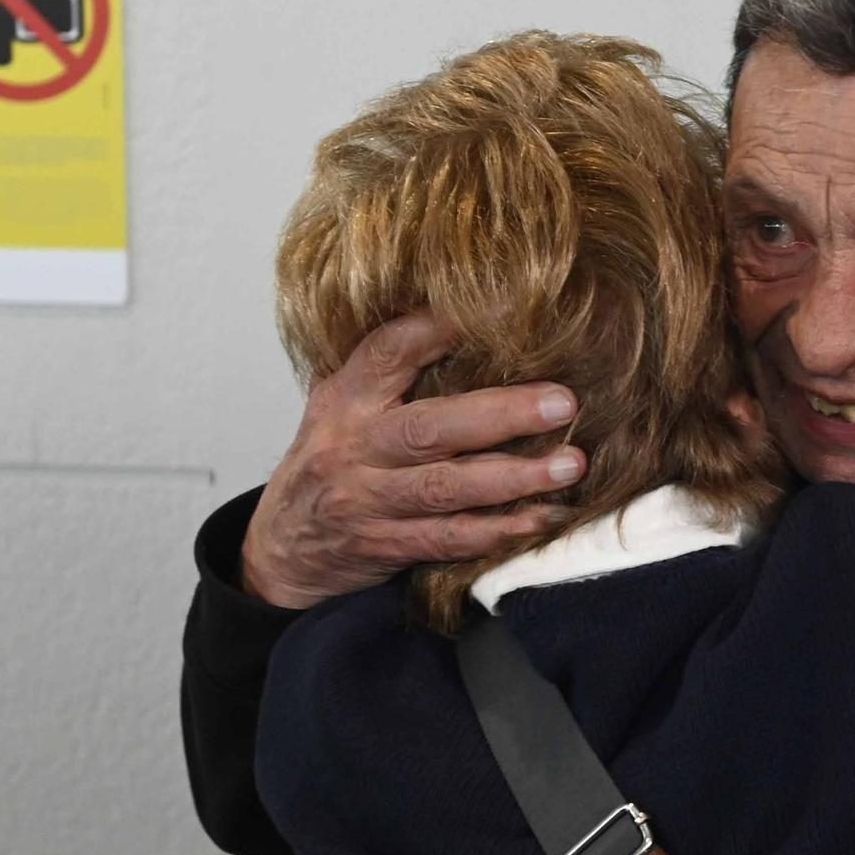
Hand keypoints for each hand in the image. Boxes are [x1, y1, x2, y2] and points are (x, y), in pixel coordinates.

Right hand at [241, 313, 584, 608]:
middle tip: (563, 402)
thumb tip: (484, 323)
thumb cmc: (333, 459)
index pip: (392, 350)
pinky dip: (500, 530)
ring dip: (515, 478)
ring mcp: (369, 500)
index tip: (508, 309)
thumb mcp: (343, 402)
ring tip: (571, 465)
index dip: (446, 327)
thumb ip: (397, 371)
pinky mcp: (387, 546)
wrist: (283, 545)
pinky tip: (544, 518)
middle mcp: (355, 446)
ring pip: (447, 488)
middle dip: (503, 414)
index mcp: (346, 396)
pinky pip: (450, 539)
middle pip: (431, 428)